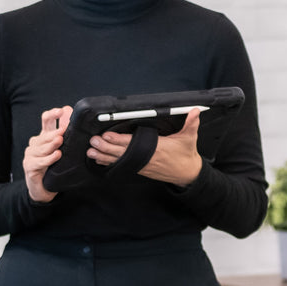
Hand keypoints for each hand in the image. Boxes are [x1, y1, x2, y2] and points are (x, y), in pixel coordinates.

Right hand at [22, 105, 71, 203]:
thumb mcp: (61, 148)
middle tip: (64, 131)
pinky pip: (39, 161)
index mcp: (44, 136)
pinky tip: (56, 156)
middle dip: (55, 133)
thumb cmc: (53, 167)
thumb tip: (70, 113)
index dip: (53, 114)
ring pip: (42, 148)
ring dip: (52, 145)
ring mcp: (30, 154)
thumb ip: (64, 133)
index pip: (46, 120)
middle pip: (45, 135)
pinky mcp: (29, 165)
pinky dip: (49, 159)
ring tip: (60, 142)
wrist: (43, 188)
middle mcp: (36, 143)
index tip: (62, 111)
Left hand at [87, 108, 203, 186]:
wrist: (187, 174)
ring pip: (120, 161)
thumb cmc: (186, 154)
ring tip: (91, 153)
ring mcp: (142, 165)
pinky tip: (100, 161)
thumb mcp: (189, 138)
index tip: (107, 135)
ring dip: (104, 157)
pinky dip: (110, 163)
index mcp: (156, 148)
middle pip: (122, 152)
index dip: (119, 140)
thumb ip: (191, 124)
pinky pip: (122, 165)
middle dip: (106, 148)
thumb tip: (195, 111)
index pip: (133, 143)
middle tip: (93, 142)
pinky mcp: (140, 169)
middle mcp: (146, 158)